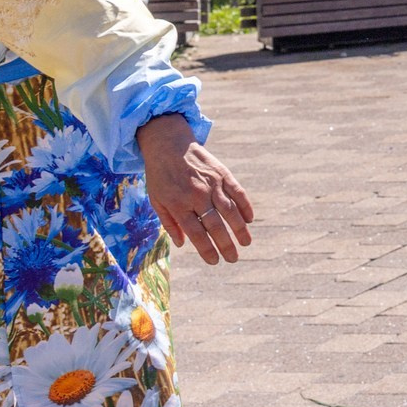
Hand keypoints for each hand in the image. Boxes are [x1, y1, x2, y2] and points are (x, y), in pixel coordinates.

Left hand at [137, 113, 255, 263]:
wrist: (168, 144)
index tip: (214, 262)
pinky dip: (245, 206)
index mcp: (178, 204)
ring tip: (246, 243)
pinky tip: (250, 219)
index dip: (206, 249)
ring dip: (239, 229)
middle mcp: (196, 195)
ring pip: (230, 211)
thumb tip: (183, 244)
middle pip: (215, 225)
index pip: (196, 233)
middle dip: (225, 245)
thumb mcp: (156, 200)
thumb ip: (170, 223)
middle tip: (233, 258)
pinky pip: (238, 192)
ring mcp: (212, 184)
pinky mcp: (222, 173)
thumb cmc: (160, 176)